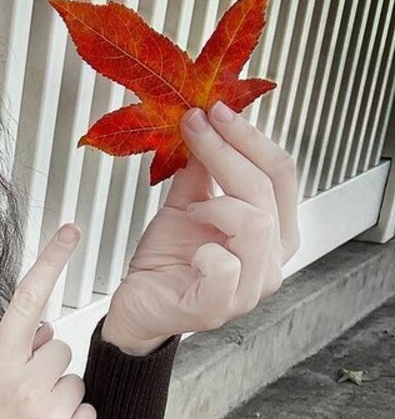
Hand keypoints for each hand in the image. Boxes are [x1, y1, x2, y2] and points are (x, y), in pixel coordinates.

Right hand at [0, 225, 96, 418]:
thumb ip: (6, 354)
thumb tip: (42, 330)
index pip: (27, 300)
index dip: (50, 261)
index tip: (72, 231)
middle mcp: (24, 383)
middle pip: (60, 347)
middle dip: (47, 366)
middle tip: (23, 397)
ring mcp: (48, 412)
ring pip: (75, 379)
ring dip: (60, 394)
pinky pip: (86, 410)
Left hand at [102, 102, 301, 354]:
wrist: (137, 305)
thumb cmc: (166, 261)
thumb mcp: (185, 202)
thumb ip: (202, 169)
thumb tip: (208, 123)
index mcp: (273, 232)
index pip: (281, 173)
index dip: (251, 137)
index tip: (217, 110)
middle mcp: (271, 261)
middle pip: (267, 190)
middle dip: (228, 151)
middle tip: (195, 127)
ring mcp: (250, 288)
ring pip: (256, 224)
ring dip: (218, 205)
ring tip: (191, 209)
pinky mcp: (219, 308)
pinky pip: (226, 268)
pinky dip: (206, 251)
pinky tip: (193, 251)